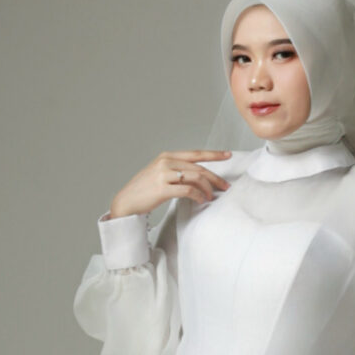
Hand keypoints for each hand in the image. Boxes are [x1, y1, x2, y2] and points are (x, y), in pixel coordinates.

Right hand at [107, 150, 231, 218]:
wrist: (126, 202)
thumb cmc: (145, 190)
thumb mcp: (160, 174)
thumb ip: (177, 171)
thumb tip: (199, 177)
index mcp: (166, 156)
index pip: (195, 153)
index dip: (214, 154)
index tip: (228, 154)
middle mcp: (165, 162)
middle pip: (199, 168)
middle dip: (215, 177)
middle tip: (225, 186)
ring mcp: (163, 174)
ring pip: (195, 178)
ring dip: (207, 188)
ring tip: (211, 196)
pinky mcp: (162, 188)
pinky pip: (188, 190)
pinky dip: (198, 196)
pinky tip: (201, 200)